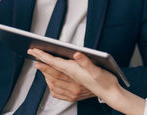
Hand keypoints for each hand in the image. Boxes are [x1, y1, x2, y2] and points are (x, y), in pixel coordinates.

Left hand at [28, 49, 145, 114]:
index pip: (55, 63)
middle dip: (42, 63)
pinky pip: (57, 92)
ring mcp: (72, 91)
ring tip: (41, 66)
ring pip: (53, 82)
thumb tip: (76, 54)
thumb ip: (86, 61)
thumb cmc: (106, 81)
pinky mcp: (74, 95)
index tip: (34, 51)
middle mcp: (71, 83)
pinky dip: (52, 85)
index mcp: (75, 74)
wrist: (112, 95)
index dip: (43, 56)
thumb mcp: (98, 68)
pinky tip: (51, 81)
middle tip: (34, 55)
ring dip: (46, 73)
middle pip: (52, 72)